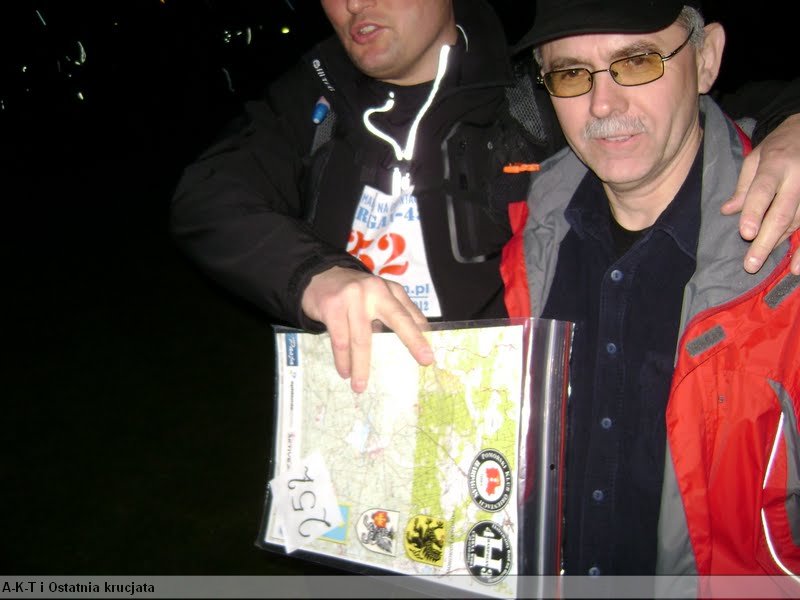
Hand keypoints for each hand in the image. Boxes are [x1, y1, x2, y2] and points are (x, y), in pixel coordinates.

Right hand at [301, 266, 433, 392]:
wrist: (318, 277)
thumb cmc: (353, 294)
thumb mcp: (377, 297)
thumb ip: (394, 314)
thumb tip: (416, 342)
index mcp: (390, 290)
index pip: (410, 314)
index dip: (421, 335)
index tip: (430, 356)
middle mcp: (375, 290)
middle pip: (397, 319)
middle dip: (413, 341)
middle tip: (424, 361)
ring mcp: (353, 297)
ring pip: (361, 339)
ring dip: (361, 367)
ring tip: (360, 386)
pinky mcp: (332, 307)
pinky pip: (340, 341)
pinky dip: (342, 360)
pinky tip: (344, 372)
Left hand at [721, 113, 799, 274]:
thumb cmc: (781, 145)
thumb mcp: (757, 157)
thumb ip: (744, 186)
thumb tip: (727, 211)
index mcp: (777, 164)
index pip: (763, 190)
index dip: (755, 212)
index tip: (745, 234)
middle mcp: (798, 178)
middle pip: (782, 213)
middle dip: (766, 240)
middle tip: (750, 264)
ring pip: (799, 221)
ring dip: (782, 245)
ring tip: (764, 265)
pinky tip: (797, 265)